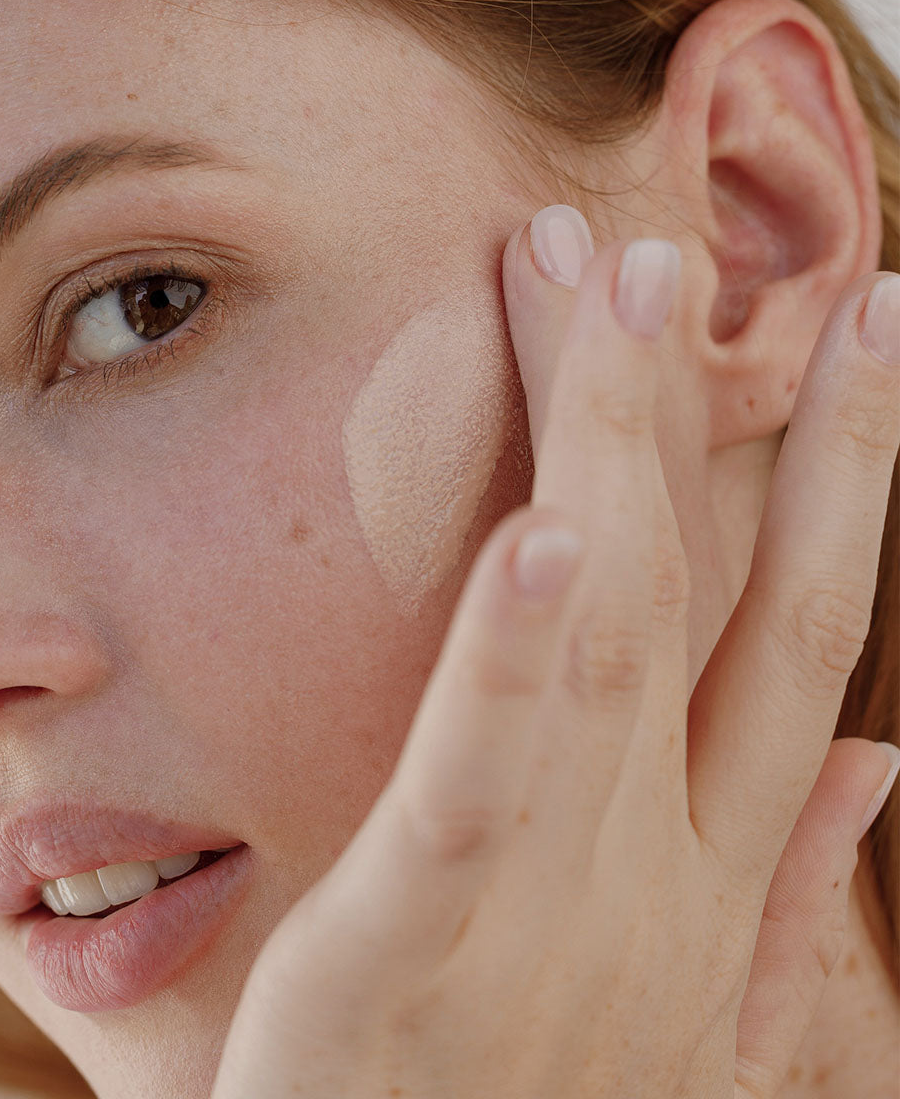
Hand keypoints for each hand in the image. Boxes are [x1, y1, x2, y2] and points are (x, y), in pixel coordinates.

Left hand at [210, 203, 899, 1098]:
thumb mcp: (691, 1014)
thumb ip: (789, 890)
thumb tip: (891, 762)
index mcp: (701, 869)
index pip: (794, 637)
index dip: (845, 478)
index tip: (867, 329)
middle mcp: (649, 862)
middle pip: (695, 591)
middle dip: (721, 418)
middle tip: (713, 254)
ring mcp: (549, 899)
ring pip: (603, 643)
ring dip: (616, 464)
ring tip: (630, 299)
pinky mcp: (416, 940)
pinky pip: (479, 782)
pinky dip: (517, 663)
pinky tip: (545, 543)